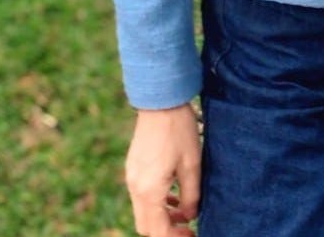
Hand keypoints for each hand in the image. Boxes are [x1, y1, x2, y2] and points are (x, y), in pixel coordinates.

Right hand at [124, 103, 200, 235]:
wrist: (160, 100)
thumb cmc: (179, 130)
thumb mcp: (192, 164)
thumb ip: (191, 195)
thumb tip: (191, 215)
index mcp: (149, 191)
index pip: (158, 231)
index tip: (192, 234)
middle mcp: (135, 187)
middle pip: (146, 226)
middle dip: (166, 230)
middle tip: (188, 226)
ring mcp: (131, 176)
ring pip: (143, 211)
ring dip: (161, 216)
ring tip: (184, 209)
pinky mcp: (133, 166)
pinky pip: (141, 195)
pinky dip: (155, 201)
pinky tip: (172, 193)